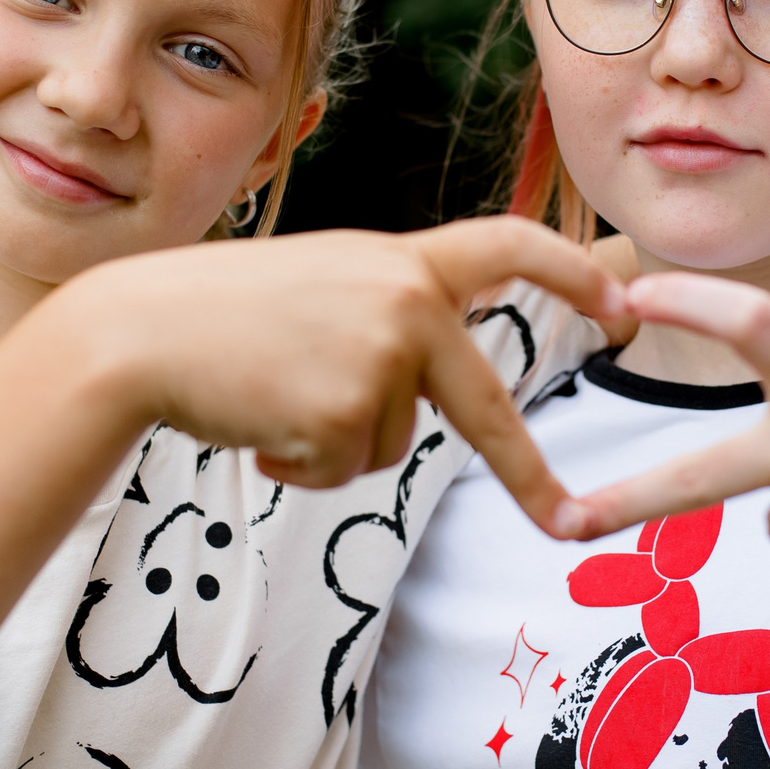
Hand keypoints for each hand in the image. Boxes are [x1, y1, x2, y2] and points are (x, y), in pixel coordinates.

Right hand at [59, 218, 625, 536]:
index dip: (578, 273)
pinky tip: (259, 421)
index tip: (628, 308)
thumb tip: (440, 375)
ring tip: (275, 394)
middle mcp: (405, 302)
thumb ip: (390, 312)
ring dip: (335, 444)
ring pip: (391, 445)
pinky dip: (303, 465)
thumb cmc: (222, 315)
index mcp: (403, 260)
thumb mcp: (325, 284)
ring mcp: (379, 358)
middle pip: (486, 406)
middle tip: (569, 522)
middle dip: (529, 476)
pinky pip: (345, 471)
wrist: (141, 332)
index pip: (511, 246)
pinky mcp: (345, 414)